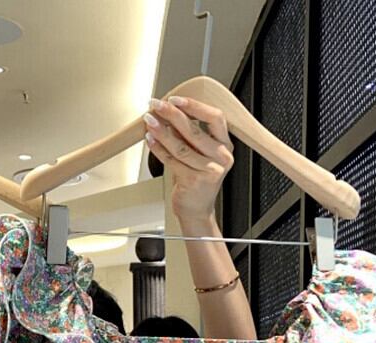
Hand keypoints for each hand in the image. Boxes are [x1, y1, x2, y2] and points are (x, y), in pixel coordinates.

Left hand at [143, 96, 233, 222]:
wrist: (196, 210)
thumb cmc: (197, 180)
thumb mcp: (200, 154)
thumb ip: (190, 135)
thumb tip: (169, 112)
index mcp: (226, 146)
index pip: (215, 117)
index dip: (194, 106)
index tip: (176, 99)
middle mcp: (221, 157)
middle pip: (194, 130)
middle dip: (172, 115)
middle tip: (156, 105)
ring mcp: (209, 171)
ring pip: (181, 146)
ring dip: (162, 132)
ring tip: (149, 122)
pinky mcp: (193, 181)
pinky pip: (172, 161)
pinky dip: (159, 149)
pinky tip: (150, 140)